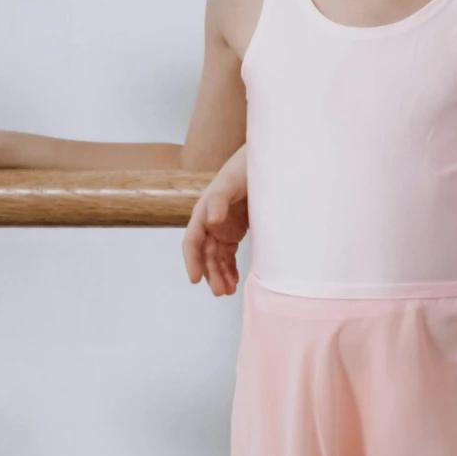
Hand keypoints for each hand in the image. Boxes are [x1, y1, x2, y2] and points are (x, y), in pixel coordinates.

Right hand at [183, 148, 250, 296]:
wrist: (264, 163)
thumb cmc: (243, 170)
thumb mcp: (230, 182)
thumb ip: (219, 199)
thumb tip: (211, 221)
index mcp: (203, 211)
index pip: (192, 240)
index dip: (192, 260)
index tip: (195, 278)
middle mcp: (209, 223)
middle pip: (205, 253)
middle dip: (210, 273)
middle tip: (219, 292)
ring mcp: (222, 228)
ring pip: (216, 257)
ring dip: (220, 274)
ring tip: (227, 292)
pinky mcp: (234, 231)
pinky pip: (228, 254)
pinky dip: (229, 268)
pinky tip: (233, 281)